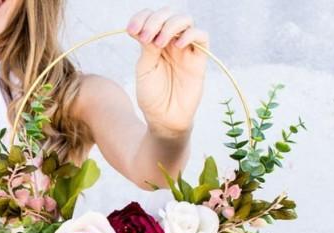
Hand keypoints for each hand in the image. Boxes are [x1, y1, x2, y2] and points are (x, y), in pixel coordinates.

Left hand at [127, 7, 208, 136]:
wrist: (164, 118)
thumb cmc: (152, 96)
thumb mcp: (145, 70)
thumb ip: (147, 48)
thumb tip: (147, 28)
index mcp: (153, 42)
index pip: (151, 17)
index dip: (142, 17)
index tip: (131, 30)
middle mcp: (170, 42)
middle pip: (168, 14)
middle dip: (155, 20)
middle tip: (145, 37)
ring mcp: (185, 49)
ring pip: (185, 20)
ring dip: (170, 25)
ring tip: (159, 43)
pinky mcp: (199, 59)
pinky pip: (201, 36)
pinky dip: (190, 34)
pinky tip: (177, 45)